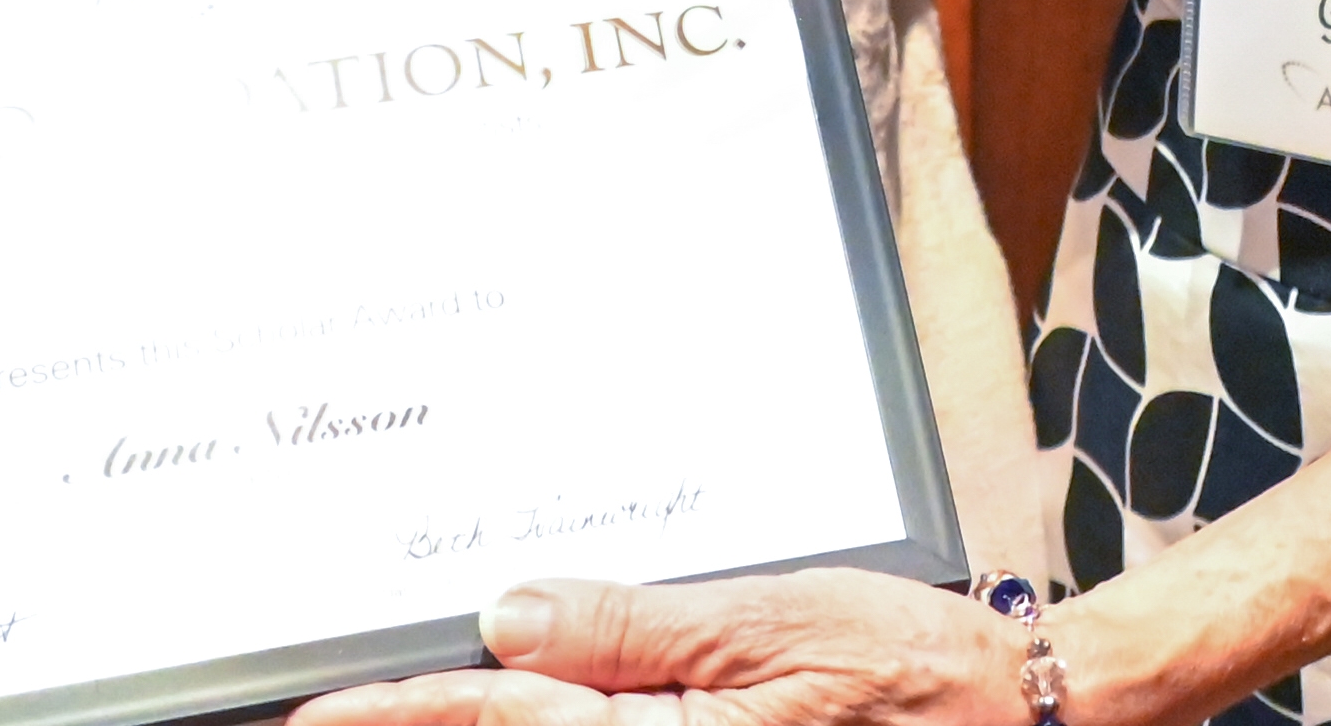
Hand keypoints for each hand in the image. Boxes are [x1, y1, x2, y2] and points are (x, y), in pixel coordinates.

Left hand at [298, 573, 1026, 725]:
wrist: (1017, 723)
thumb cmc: (912, 669)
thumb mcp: (773, 618)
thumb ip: (636, 626)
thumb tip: (510, 615)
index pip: (502, 724)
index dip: (400, 715)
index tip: (313, 712)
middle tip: (325, 716)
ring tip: (403, 710)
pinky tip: (521, 707)